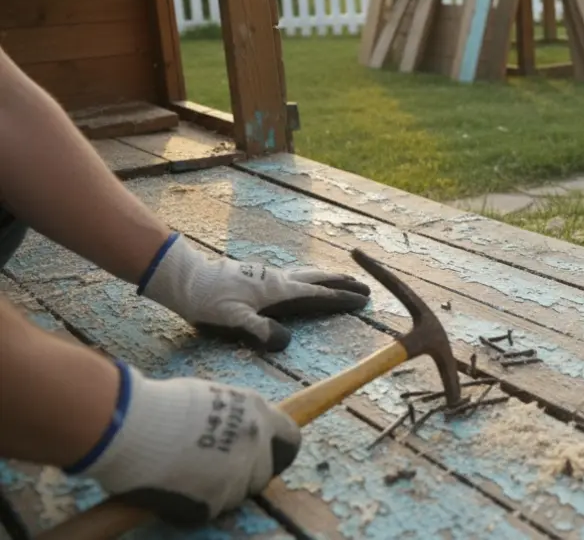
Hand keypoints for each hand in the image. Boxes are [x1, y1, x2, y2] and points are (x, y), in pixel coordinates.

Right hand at [72, 360, 299, 525]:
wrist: (127, 424)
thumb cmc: (159, 405)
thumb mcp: (210, 398)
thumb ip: (233, 419)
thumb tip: (236, 433)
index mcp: (258, 414)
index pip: (290, 440)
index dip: (275, 452)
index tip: (262, 457)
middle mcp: (255, 445)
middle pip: (264, 475)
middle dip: (243, 478)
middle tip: (210, 472)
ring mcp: (236, 475)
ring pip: (235, 496)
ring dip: (215, 493)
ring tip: (182, 477)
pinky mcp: (212, 502)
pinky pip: (207, 512)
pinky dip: (190, 507)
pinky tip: (169, 490)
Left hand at [141, 233, 370, 350]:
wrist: (185, 279)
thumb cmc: (207, 302)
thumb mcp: (231, 320)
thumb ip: (259, 329)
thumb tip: (286, 340)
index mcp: (278, 292)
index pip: (318, 296)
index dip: (342, 299)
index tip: (364, 300)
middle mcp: (279, 280)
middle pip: (319, 280)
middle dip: (343, 285)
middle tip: (366, 288)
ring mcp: (269, 275)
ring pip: (307, 274)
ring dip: (329, 278)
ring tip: (344, 279)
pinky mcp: (259, 274)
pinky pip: (296, 274)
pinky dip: (311, 276)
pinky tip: (306, 279)